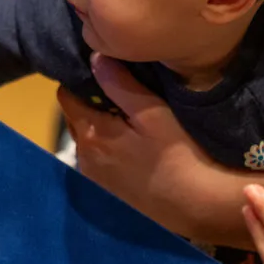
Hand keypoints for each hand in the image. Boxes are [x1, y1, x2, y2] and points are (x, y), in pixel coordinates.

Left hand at [57, 53, 263, 245]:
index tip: (100, 70)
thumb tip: (95, 56)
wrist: (198, 206)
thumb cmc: (180, 155)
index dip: (80, 79)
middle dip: (88, 101)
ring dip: (98, 125)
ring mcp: (94, 177)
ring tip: (126, 116)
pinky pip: (96, 159)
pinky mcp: (107, 192)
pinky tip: (131, 145)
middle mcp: (84, 157)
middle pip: (74, 118)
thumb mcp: (154, 114)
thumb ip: (121, 85)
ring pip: (85, 139)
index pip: (65, 97)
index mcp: (91, 134)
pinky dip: (106, 146)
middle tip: (117, 90)